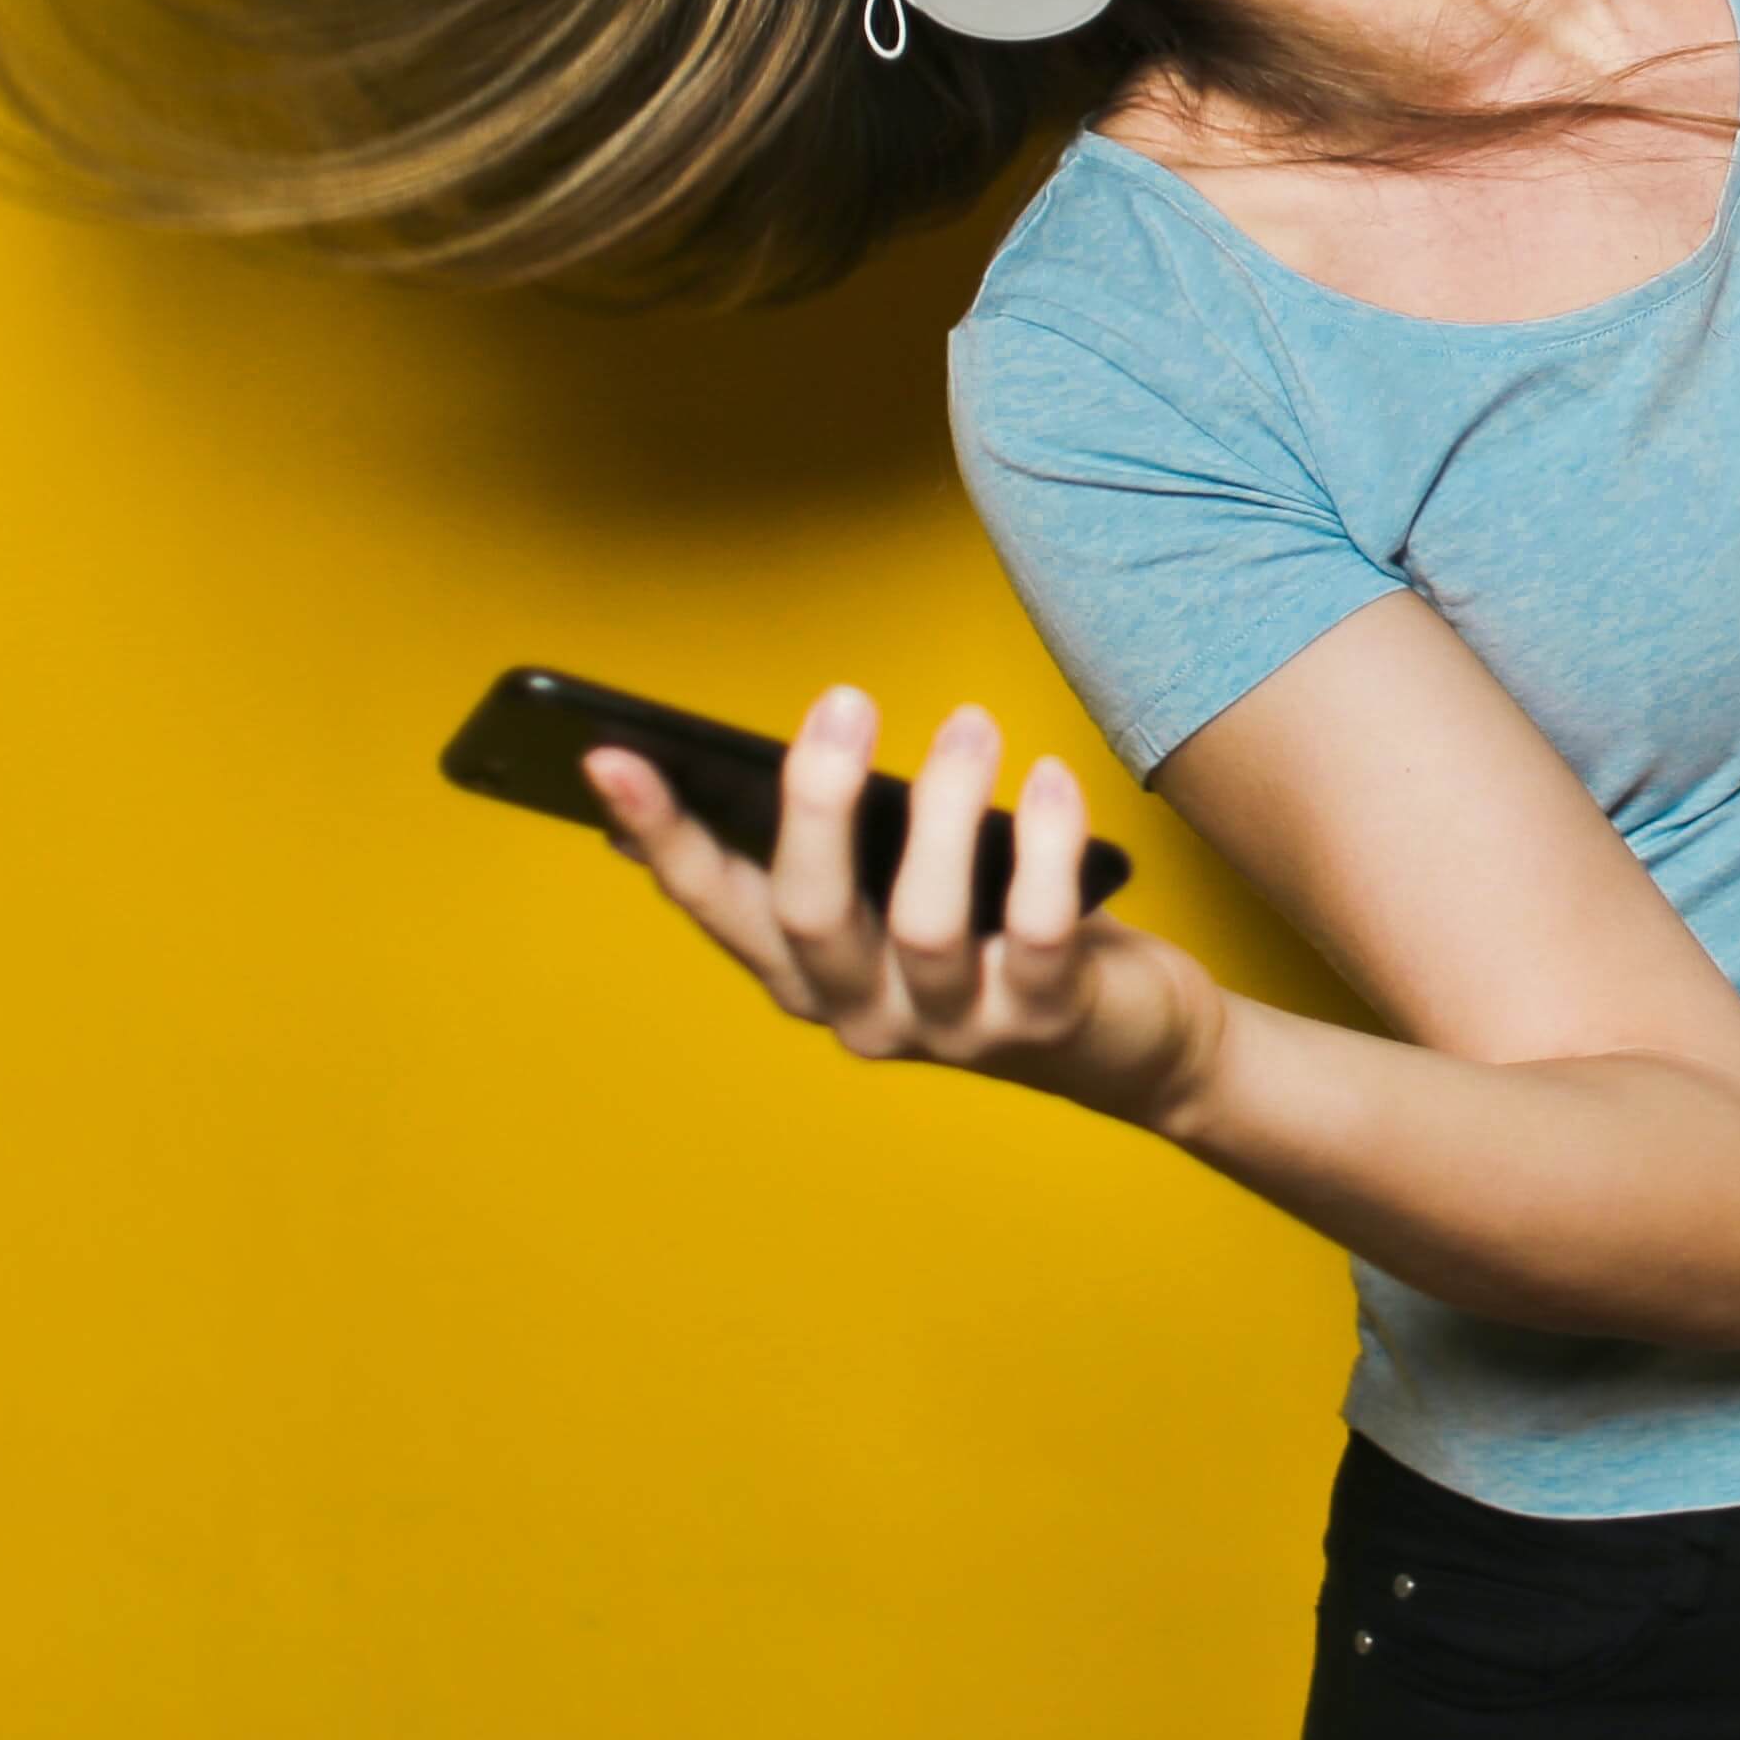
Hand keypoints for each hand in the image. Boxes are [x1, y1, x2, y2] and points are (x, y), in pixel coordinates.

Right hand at [585, 686, 1220, 1127]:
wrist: (1131, 1041)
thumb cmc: (1001, 935)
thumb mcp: (905, 888)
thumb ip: (851, 842)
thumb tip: (799, 742)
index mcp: (809, 972)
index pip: (716, 904)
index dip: (662, 835)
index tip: (608, 757)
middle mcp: (863, 1011)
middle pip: (809, 915)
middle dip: (815, 801)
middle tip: (844, 699)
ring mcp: (953, 1027)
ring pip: (924, 924)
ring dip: (943, 807)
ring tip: (969, 723)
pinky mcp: (1047, 1021)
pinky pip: (1040, 933)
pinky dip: (1045, 848)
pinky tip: (1050, 779)